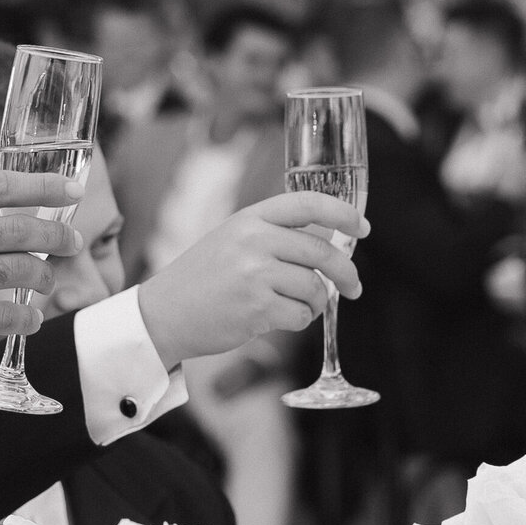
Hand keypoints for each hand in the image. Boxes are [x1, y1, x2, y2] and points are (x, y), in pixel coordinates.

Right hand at [0, 170, 84, 395]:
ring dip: (41, 278)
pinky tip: (29, 321)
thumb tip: (10, 216)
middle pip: (12, 229)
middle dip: (53, 234)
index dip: (41, 186)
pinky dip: (24, 319)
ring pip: (13, 271)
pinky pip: (0, 316)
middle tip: (73, 242)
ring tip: (47, 284)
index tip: (72, 188)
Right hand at [138, 191, 365, 369]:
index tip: (362, 227)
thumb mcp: (233, 238)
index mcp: (251, 217)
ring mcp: (255, 274)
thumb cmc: (202, 279)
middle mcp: (254, 240)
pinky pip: (301, 315)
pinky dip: (300, 321)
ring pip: (315, 288)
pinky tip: (279, 318)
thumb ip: (274, 234)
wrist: (163, 313)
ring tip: (296, 307)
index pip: (308, 204)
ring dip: (315, 303)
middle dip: (347, 274)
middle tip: (355, 287)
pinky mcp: (256, 308)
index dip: (343, 214)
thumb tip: (327, 242)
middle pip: (323, 252)